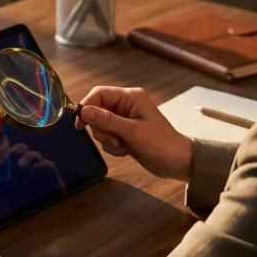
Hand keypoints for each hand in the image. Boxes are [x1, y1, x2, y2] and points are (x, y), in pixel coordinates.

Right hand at [74, 86, 193, 180]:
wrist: (177, 163)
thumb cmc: (160, 143)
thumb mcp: (132, 132)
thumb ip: (107, 121)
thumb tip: (83, 110)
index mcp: (131, 97)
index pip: (100, 94)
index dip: (87, 106)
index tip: (79, 124)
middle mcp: (126, 106)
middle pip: (97, 112)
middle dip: (102, 130)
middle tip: (115, 140)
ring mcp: (125, 120)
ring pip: (101, 127)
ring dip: (109, 140)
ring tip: (124, 147)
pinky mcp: (124, 134)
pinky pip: (108, 138)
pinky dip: (113, 147)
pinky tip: (126, 151)